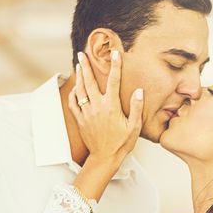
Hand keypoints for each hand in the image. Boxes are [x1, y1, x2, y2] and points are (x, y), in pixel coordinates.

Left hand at [68, 50, 143, 164]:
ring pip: (80, 90)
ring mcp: (87, 113)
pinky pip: (74, 103)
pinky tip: (75, 88)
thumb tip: (139, 91)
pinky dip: (74, 93)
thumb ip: (137, 108)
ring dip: (79, 76)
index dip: (115, 66)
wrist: (105, 158)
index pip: (113, 81)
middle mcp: (97, 107)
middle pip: (90, 81)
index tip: (115, 54)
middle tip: (82, 54)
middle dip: (87, 66)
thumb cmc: (121, 144)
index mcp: (111, 107)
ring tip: (79, 65)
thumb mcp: (134, 127)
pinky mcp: (81, 120)